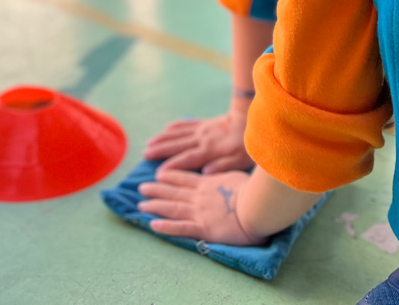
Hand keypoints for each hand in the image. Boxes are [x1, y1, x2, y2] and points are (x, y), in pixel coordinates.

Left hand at [138, 170, 266, 245]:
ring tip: (141, 205)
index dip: (170, 177)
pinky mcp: (203, 229)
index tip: (158, 175)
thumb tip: (211, 169)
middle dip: (156, 189)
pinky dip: (165, 226)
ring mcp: (199, 212)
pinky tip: (153, 225)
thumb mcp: (235, 174)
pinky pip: (180, 228)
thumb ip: (221, 172)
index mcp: (208, 184)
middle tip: (141, 188)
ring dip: (155, 206)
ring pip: (172, 208)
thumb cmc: (252, 190)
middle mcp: (199, 197)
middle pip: (173, 192)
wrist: (257, 206)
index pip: (184, 179)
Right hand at [143, 112, 254, 175]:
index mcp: (209, 150)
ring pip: (178, 133)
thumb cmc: (246, 145)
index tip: (158, 174)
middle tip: (145, 155)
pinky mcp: (205, 123)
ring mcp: (202, 129)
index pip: (187, 159)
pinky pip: (187, 124)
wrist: (250, 119)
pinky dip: (175, 126)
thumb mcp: (240, 160)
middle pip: (177, 145)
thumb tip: (205, 173)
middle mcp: (202, 139)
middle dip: (160, 150)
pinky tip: (166, 128)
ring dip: (163, 138)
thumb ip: (223, 166)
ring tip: (148, 143)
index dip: (172, 166)